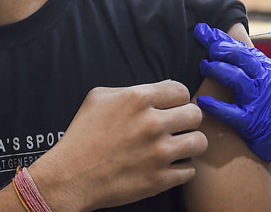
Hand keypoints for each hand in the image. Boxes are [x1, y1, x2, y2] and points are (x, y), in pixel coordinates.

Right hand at [30, 80, 206, 211]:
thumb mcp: (98, 97)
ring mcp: (158, 153)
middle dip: (188, 119)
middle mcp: (153, 123)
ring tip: (179, 146)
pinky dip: (181, 169)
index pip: (181, 91)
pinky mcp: (160, 180)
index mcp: (138, 98)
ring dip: (190, 144)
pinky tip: (169, 166)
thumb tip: (153, 93)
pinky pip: (189, 171)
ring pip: (199, 143)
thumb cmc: (82, 134)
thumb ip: (129, 90)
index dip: (178, 99)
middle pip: (196, 115)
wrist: (71, 175)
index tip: (173, 107)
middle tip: (178, 127)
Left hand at [194, 23, 270, 183]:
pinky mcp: (251, 122)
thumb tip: (226, 44)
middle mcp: (264, 81)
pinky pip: (230, 112)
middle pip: (240, 57)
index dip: (220, 38)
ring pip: (236, 78)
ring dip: (217, 69)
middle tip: (205, 45)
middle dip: (220, 48)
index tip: (202, 30)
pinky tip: (203, 101)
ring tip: (204, 66)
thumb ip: (251, 64)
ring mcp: (258, 101)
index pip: (241, 48)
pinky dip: (215, 106)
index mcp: (268, 68)